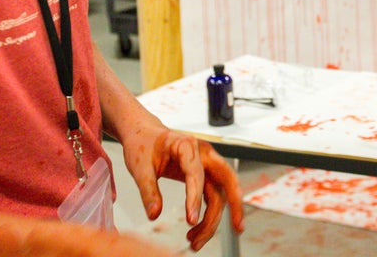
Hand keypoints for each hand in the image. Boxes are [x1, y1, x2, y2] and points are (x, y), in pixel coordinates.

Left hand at [121, 127, 244, 251]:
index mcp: (186, 145)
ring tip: (196, 242)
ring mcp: (206, 164)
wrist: (143, 134)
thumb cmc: (143, 144)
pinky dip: (207, 215)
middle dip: (235, 204)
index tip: (191, 220)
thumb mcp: (139, 167)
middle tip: (237, 227)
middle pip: (227, 179)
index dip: (195, 198)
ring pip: (220, 193)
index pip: (196, 173)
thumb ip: (148, 191)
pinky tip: (197, 231)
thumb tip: (154, 215)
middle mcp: (203, 153)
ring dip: (213, 219)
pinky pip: (212, 196)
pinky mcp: (203, 174)